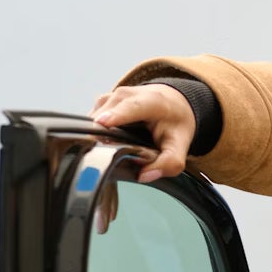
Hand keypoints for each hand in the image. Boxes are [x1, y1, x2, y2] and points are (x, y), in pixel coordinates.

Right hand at [89, 83, 195, 233]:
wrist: (172, 102)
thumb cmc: (174, 121)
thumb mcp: (181, 143)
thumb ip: (169, 162)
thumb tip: (144, 176)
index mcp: (150, 101)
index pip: (130, 107)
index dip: (115, 115)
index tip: (102, 124)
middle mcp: (125, 95)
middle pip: (104, 116)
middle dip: (98, 138)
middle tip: (99, 163)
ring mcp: (109, 98)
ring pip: (93, 120)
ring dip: (95, 139)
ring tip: (102, 160)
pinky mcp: (99, 104)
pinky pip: (90, 122)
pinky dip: (94, 136)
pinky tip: (101, 150)